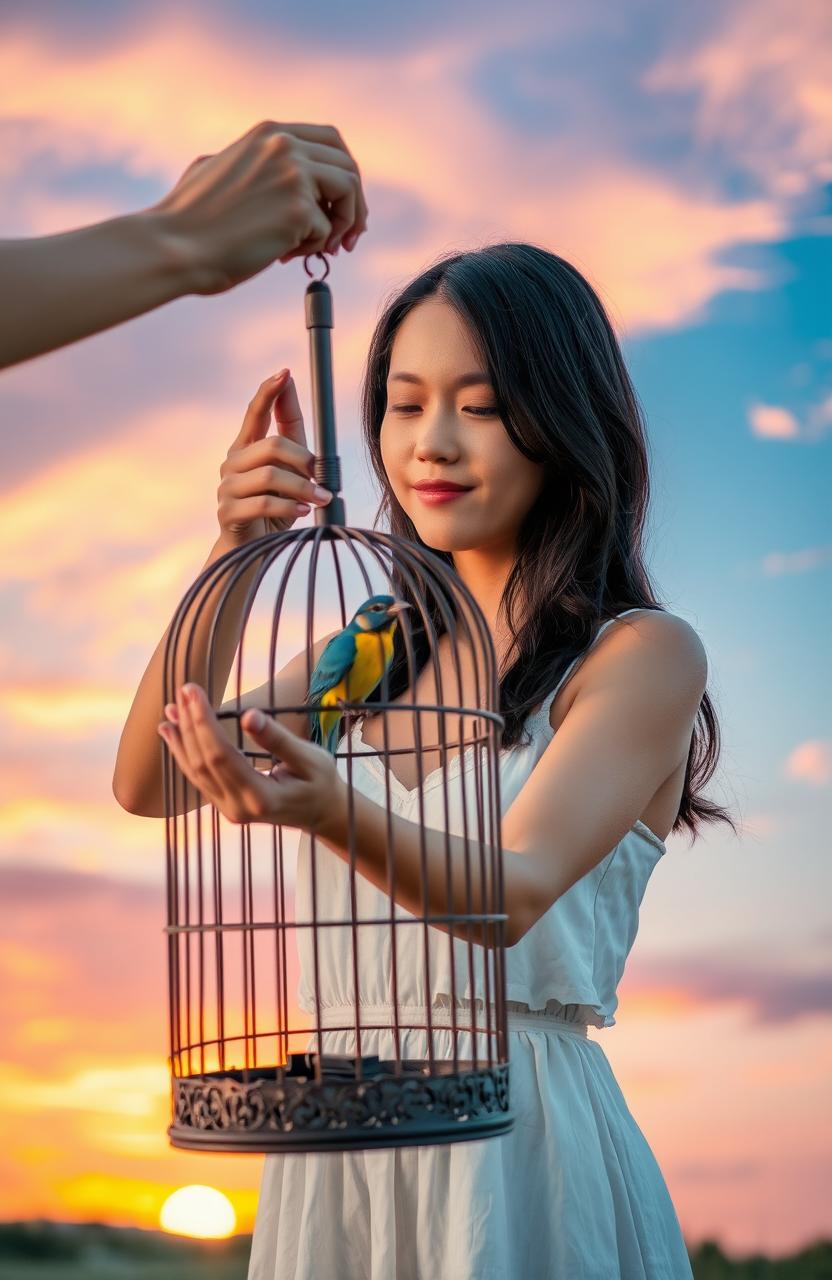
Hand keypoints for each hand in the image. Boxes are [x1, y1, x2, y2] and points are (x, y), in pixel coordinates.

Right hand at [148, 120, 368, 293]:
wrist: (175, 247)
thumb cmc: (190, 220)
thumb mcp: (215, 168)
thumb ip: (249, 164)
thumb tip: (277, 180)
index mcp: (269, 133)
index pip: (330, 140)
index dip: (343, 173)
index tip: (339, 203)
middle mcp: (284, 145)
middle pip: (348, 164)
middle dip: (355, 202)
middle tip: (347, 236)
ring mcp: (294, 174)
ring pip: (349, 192)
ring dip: (344, 225)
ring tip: (320, 249)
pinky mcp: (299, 209)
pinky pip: (326, 230)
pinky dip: (314, 248)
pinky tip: (284, 255)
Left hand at [158, 683, 343, 834]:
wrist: (323, 813)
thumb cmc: (321, 782)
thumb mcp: (310, 758)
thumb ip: (277, 739)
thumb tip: (248, 715)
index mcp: (261, 797)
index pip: (221, 755)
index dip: (203, 721)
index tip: (193, 692)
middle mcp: (239, 808)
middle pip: (204, 762)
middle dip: (190, 723)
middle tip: (183, 690)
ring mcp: (230, 811)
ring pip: (196, 771)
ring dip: (181, 738)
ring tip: (170, 710)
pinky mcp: (225, 806)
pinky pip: (199, 778)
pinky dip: (185, 752)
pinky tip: (174, 734)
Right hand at [216, 368, 332, 545]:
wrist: (253, 548)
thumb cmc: (273, 507)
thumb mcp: (288, 471)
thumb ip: (293, 438)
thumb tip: (294, 393)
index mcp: (246, 448)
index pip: (255, 413)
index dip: (268, 392)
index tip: (284, 373)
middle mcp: (232, 463)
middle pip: (272, 446)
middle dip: (304, 460)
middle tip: (323, 478)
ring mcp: (227, 487)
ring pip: (270, 476)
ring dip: (303, 488)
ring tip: (321, 499)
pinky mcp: (228, 512)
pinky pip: (264, 503)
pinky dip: (289, 507)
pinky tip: (303, 512)